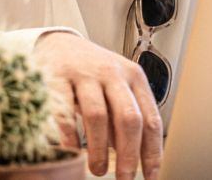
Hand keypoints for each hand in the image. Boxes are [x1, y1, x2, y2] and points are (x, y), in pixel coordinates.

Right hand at [34, 32, 162, 179]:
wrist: (59, 44)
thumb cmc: (92, 73)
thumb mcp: (116, 89)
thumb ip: (126, 117)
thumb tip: (136, 157)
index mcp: (134, 78)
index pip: (151, 119)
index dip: (152, 152)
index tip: (150, 176)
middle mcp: (113, 73)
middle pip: (128, 118)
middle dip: (129, 154)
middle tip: (125, 178)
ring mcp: (85, 73)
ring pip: (98, 116)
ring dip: (99, 149)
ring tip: (97, 169)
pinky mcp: (59, 76)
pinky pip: (65, 110)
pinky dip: (69, 136)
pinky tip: (72, 151)